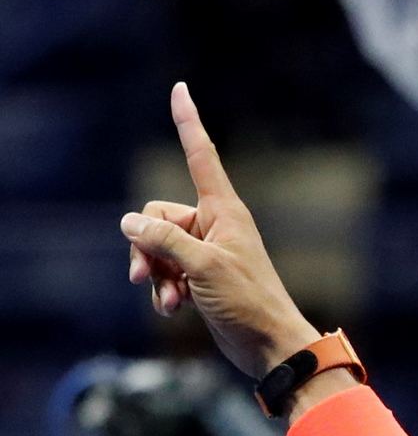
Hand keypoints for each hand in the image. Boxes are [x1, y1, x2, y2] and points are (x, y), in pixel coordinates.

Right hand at [122, 84, 317, 378]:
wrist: (270, 346)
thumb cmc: (249, 303)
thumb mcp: (201, 267)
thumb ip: (163, 240)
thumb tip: (129, 222)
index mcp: (224, 211)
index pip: (200, 156)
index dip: (189, 123)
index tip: (180, 89)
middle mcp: (214, 226)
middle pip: (156, 216)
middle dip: (146, 246)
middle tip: (148, 276)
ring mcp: (206, 252)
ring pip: (156, 247)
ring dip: (155, 274)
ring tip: (167, 299)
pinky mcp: (200, 277)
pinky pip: (165, 271)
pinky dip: (164, 290)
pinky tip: (173, 309)